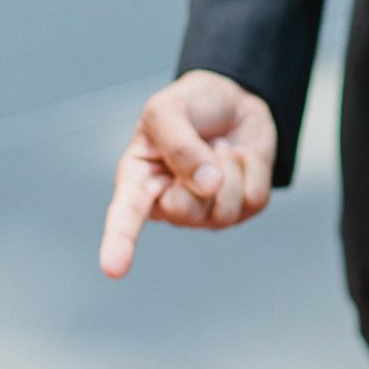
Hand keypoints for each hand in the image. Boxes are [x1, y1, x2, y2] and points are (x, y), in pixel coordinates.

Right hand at [99, 69, 277, 277]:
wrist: (234, 101)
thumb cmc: (190, 106)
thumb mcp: (169, 108)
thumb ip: (179, 144)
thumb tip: (208, 186)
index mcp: (138, 181)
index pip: (125, 216)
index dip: (119, 242)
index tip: (113, 268)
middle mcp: (169, 204)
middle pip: (185, 211)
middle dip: (200, 170)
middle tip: (201, 145)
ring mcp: (206, 213)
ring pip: (225, 209)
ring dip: (230, 166)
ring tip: (219, 146)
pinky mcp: (241, 210)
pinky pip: (254, 200)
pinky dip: (253, 168)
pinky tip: (240, 157)